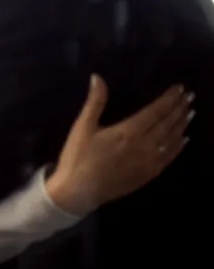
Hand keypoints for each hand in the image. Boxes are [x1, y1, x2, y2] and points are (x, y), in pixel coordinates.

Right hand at [46, 75, 192, 215]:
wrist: (78, 192)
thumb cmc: (78, 157)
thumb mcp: (83, 126)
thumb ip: (94, 101)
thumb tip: (97, 77)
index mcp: (128, 131)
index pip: (156, 111)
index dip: (170, 99)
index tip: (180, 88)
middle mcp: (143, 146)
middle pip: (167, 124)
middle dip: (180, 109)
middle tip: (191, 97)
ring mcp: (148, 162)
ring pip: (171, 141)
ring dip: (182, 125)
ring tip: (190, 113)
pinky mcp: (147, 175)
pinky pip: (168, 158)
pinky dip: (178, 147)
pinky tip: (183, 140)